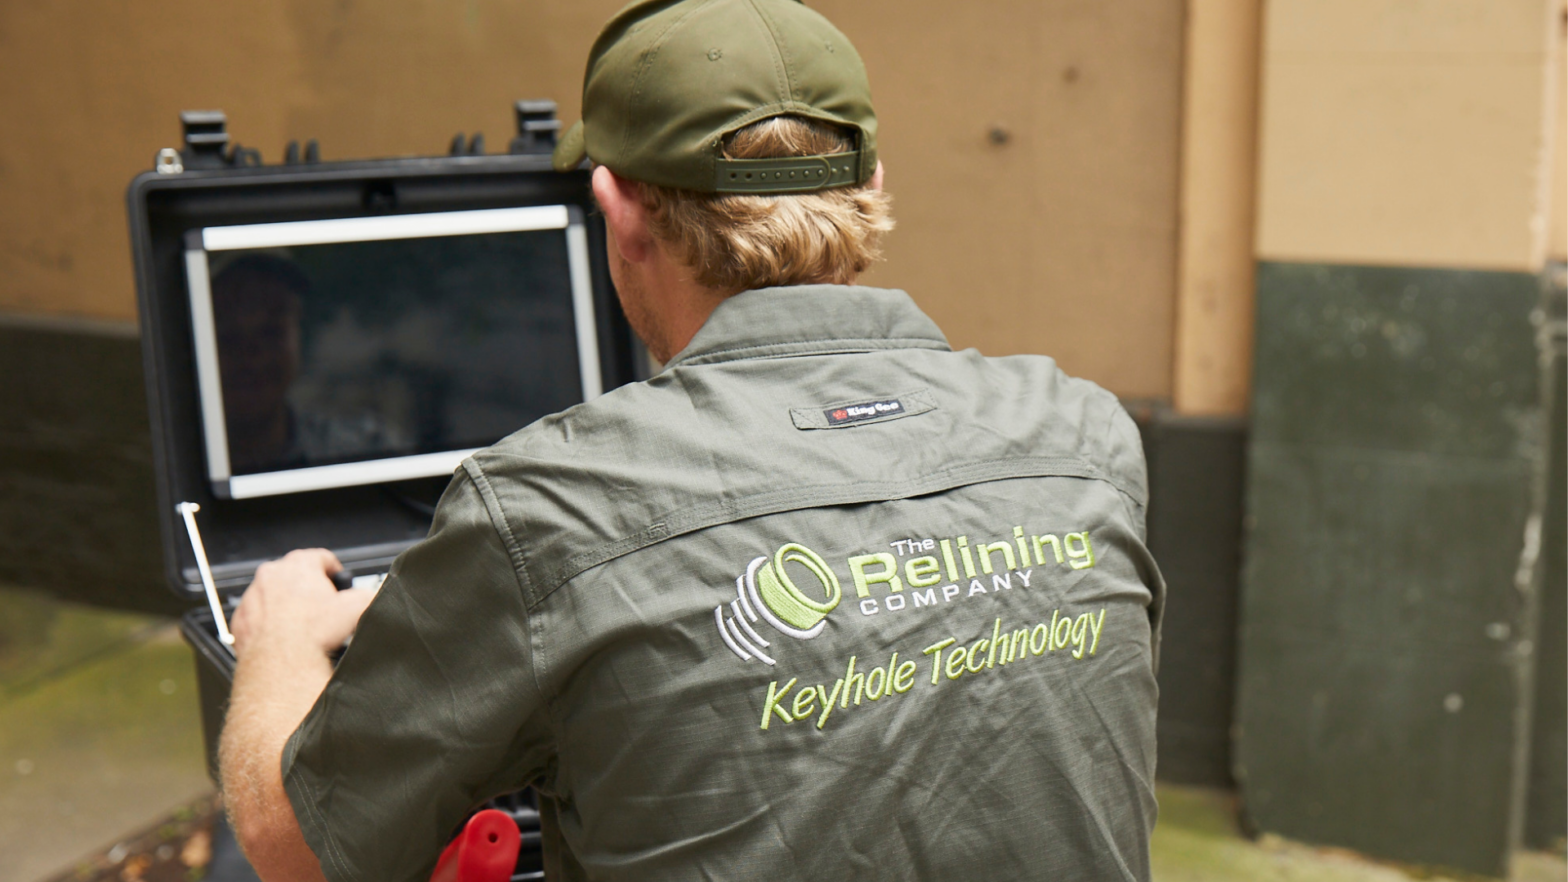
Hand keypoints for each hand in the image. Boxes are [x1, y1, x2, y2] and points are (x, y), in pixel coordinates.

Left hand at [231, 548, 375, 658]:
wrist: (281, 662)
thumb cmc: (313, 632)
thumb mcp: (359, 607)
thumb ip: (372, 596)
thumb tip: (378, 598)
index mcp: (299, 564)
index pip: (323, 558)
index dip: (335, 573)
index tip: (339, 586)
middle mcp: (272, 574)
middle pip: (296, 576)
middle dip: (310, 591)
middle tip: (324, 611)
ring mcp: (253, 596)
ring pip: (274, 596)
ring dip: (288, 608)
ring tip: (304, 628)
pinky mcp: (241, 620)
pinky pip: (258, 617)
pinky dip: (270, 625)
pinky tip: (284, 639)